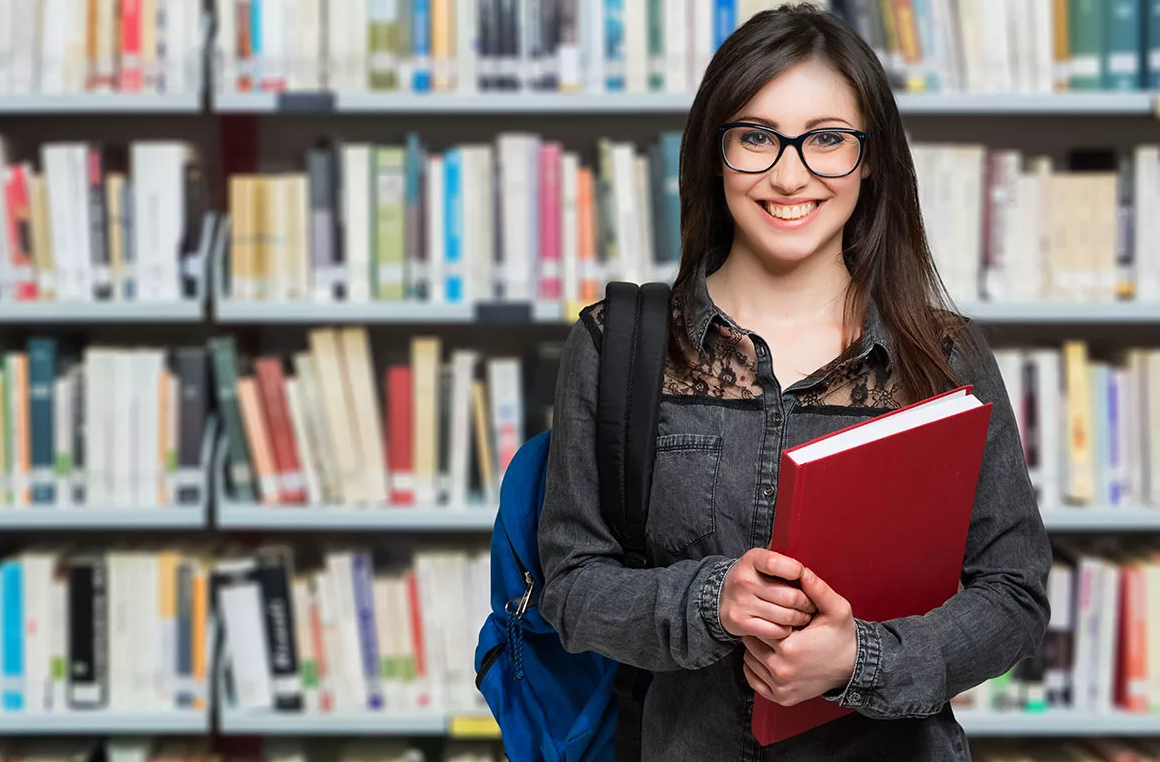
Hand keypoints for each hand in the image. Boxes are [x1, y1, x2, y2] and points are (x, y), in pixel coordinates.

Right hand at [719, 549, 816, 640]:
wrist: (721, 597)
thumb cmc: (752, 578)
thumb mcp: (761, 561)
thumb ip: (782, 557)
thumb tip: (807, 554)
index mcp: (751, 560)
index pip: (777, 563)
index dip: (798, 571)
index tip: (803, 577)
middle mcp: (744, 580)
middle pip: (789, 596)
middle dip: (807, 603)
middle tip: (811, 605)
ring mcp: (741, 602)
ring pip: (785, 616)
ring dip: (800, 618)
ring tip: (803, 616)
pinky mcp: (740, 622)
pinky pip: (775, 631)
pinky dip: (785, 630)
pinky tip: (787, 626)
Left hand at [741, 567, 857, 706]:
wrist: (852, 667)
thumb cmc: (842, 636)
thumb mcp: (837, 609)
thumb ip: (818, 590)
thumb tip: (801, 571)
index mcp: (790, 648)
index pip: (760, 624)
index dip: (768, 617)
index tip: (779, 615)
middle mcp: (781, 671)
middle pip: (751, 642)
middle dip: (761, 632)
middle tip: (777, 628)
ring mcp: (779, 687)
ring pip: (749, 659)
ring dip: (757, 649)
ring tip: (776, 642)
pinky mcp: (780, 698)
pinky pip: (753, 678)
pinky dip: (756, 668)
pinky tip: (771, 657)